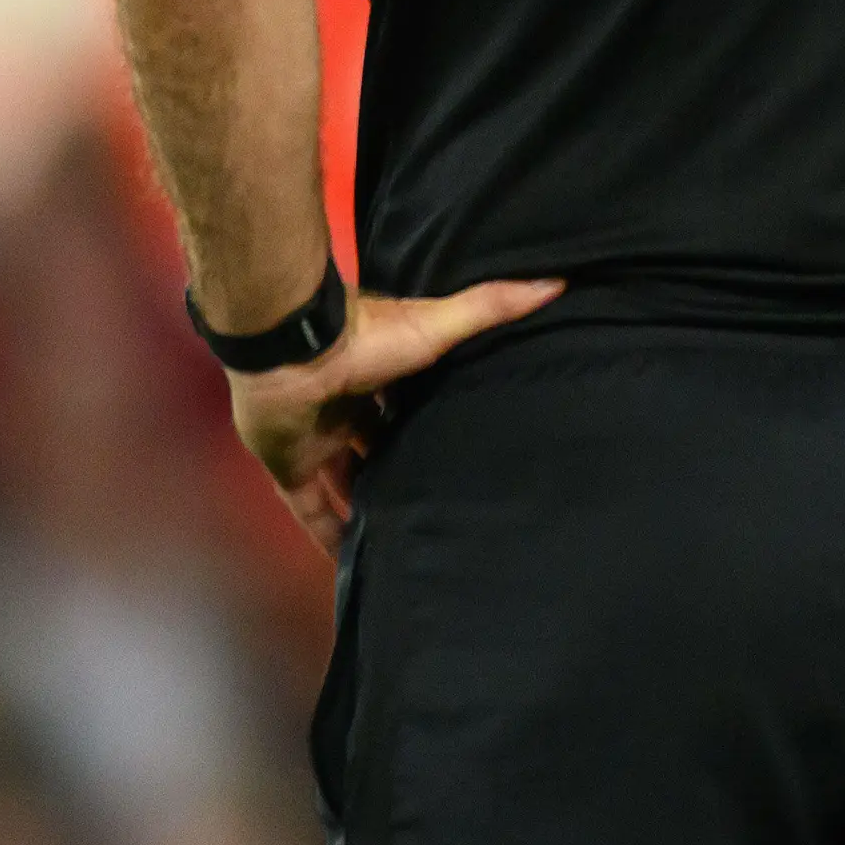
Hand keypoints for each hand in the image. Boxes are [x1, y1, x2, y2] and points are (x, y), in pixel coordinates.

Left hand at [228, 278, 562, 553]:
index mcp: (376, 373)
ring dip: (364, 503)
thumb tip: (554, 281)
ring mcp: (315, 439)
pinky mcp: (290, 469)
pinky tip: (350, 563)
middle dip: (395, 465)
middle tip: (433, 498)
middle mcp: (345, 407)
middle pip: (372, 443)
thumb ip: (490, 306)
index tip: (456, 442)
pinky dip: (327, 537)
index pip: (403, 401)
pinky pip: (311, 511)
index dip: (423, 420)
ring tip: (401, 535)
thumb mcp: (438, 325)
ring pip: (342, 480)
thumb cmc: (365, 339)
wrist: (291, 354)